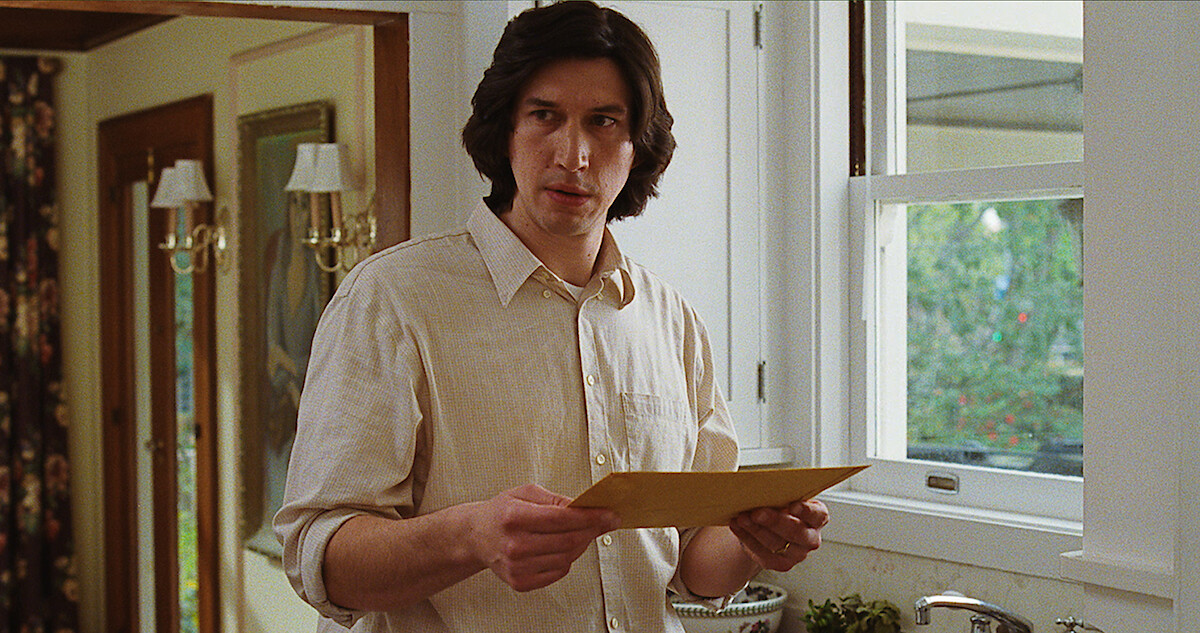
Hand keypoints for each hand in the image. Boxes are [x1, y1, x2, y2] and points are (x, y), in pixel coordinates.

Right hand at [467, 484, 619, 591]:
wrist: (476, 536)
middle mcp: (514, 545)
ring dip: (581, 544)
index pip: (562, 519)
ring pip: (567, 558)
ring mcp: (517, 567)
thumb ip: (555, 500)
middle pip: (568, 540)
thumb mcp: (525, 493)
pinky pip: (558, 572)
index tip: (609, 514)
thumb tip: (584, 508)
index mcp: (514, 517)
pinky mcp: (520, 582)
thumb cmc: (502, 512)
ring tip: (582, 532)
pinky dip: (567, 559)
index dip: (590, 517)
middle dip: (592, 530)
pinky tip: (563, 547)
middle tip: (604, 522)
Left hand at [728, 499, 827, 571]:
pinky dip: (747, 539)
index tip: (792, 505)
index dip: (806, 511)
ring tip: (742, 518)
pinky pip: (763, 554)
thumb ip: (780, 493)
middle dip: (775, 521)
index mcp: (817, 517)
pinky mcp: (780, 563)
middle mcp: (810, 538)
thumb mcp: (784, 496)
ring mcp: (796, 554)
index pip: (818, 515)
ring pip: (776, 544)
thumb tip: (761, 488)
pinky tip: (738, 526)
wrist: (768, 525)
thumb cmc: (779, 505)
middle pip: (796, 532)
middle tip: (756, 512)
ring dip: (756, 530)